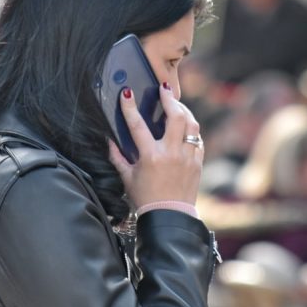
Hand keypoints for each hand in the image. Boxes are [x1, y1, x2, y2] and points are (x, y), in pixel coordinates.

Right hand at [108, 83, 203, 208]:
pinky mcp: (197, 163)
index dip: (129, 107)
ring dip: (184, 110)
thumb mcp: (127, 178)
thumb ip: (118, 157)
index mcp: (150, 156)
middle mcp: (171, 153)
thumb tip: (109, 140)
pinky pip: (197, 139)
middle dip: (170, 98)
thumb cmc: (145, 199)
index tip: (126, 93)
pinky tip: (184, 127)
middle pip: (175, 116)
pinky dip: (191, 130)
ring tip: (176, 105)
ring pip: (191, 124)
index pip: (137, 125)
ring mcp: (187, 157)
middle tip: (165, 88)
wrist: (169, 218)